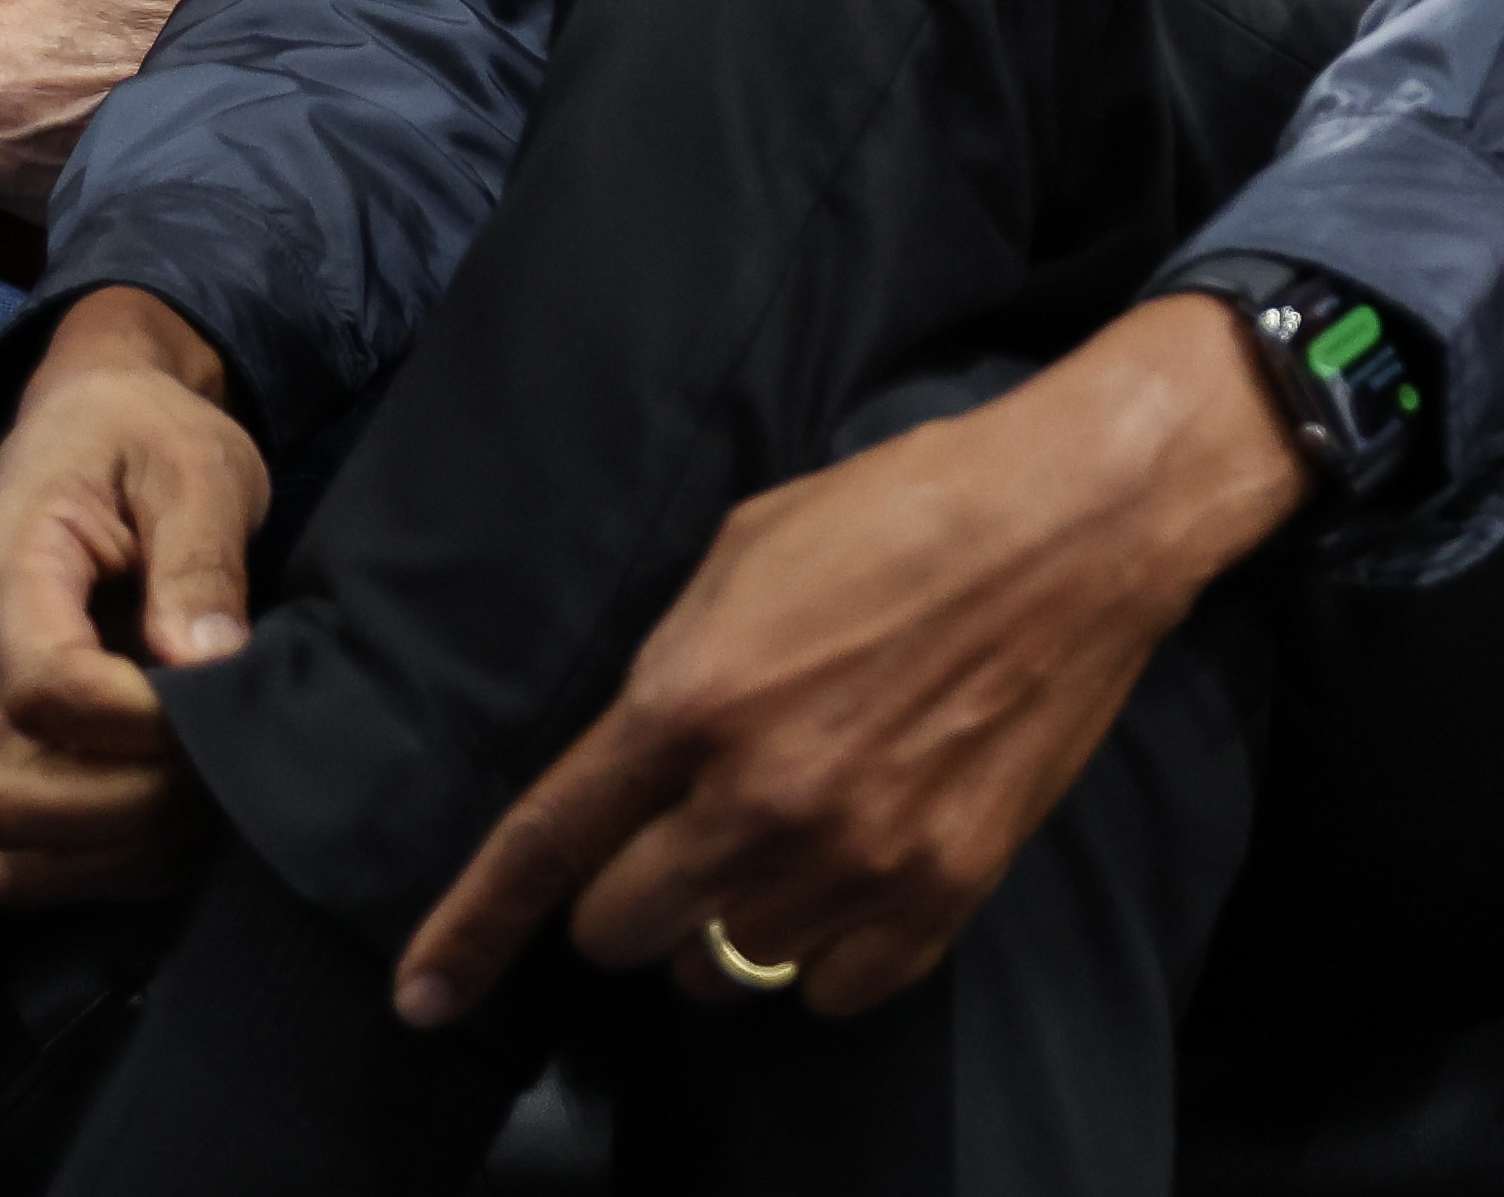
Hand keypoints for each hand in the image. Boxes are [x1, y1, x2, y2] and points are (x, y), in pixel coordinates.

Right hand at [0, 287, 262, 905]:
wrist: (96, 430)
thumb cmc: (147, 442)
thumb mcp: (198, 466)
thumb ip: (202, 559)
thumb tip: (208, 661)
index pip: (43, 691)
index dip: (141, 722)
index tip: (218, 697)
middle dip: (127, 807)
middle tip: (217, 764)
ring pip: (6, 855)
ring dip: (120, 850)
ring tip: (206, 792)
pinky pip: (30, 862)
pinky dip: (111, 863)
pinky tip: (180, 810)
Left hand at [391, 296, 1308, 1024]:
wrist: (1079, 521)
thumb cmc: (908, 507)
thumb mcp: (744, 551)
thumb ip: (669, 672)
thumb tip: (628, 765)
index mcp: (692, 703)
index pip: (545, 849)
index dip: (471, 933)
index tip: (424, 996)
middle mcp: (763, 801)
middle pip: (623, 934)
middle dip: (627, 893)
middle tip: (679, 832)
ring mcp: (858, 858)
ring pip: (724, 971)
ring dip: (726, 922)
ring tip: (780, 842)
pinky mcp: (944, 889)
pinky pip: (831, 992)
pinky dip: (820, 956)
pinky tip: (843, 880)